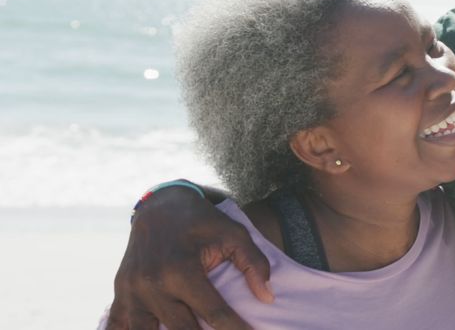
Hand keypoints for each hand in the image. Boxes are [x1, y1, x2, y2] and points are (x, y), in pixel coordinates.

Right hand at [105, 186, 273, 329]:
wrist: (160, 206)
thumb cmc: (202, 222)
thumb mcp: (234, 233)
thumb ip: (253, 263)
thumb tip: (266, 298)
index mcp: (181, 270)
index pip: (214, 313)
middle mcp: (152, 285)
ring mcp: (131, 292)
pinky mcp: (119, 294)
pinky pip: (119, 326)